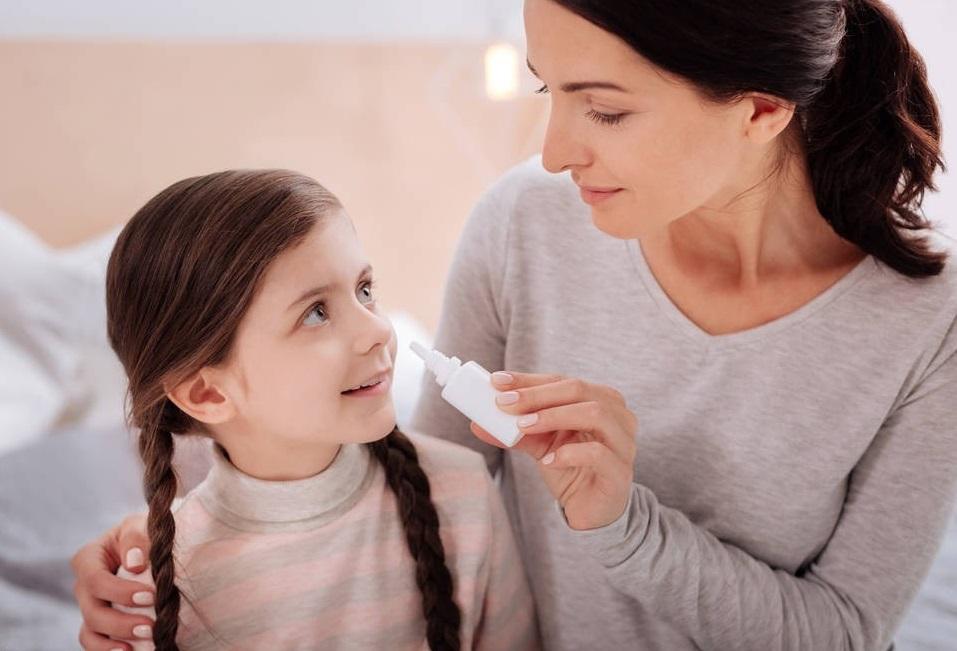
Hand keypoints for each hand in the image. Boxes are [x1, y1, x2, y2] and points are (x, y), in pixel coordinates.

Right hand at [71, 513, 154, 649]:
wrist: (148, 546)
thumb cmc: (143, 534)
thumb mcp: (140, 525)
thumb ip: (136, 538)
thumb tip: (135, 563)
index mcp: (89, 558)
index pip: (96, 579)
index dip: (120, 591)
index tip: (150, 596)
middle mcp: (84, 586)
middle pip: (92, 611)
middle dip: (120, 623)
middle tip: (150, 627)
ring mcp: (89, 607)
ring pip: (91, 631)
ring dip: (113, 643)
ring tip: (142, 644)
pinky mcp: (99, 623)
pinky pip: (94, 642)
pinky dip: (107, 650)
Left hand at [471, 371, 637, 530]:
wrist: (593, 509)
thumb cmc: (571, 468)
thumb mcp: (541, 444)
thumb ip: (515, 431)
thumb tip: (477, 422)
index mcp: (600, 398)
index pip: (562, 380)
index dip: (529, 380)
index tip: (497, 382)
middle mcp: (618, 414)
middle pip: (579, 390)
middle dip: (537, 395)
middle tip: (505, 404)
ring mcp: (623, 442)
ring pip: (595, 413)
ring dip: (554, 416)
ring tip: (523, 426)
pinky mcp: (621, 472)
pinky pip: (598, 453)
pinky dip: (569, 453)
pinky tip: (548, 460)